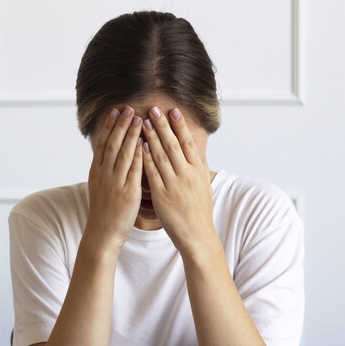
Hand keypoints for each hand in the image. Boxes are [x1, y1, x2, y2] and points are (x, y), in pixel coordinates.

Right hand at [84, 106, 142, 253]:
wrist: (103, 234)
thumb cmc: (104, 213)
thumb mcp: (99, 188)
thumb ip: (105, 172)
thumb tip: (109, 158)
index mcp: (96, 172)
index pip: (103, 143)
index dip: (109, 126)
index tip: (115, 111)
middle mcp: (104, 175)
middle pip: (112, 144)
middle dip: (120, 124)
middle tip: (128, 108)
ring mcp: (115, 183)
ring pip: (123, 154)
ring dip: (131, 135)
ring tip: (138, 118)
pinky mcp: (127, 193)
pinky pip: (134, 171)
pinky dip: (139, 155)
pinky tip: (145, 143)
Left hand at [141, 106, 215, 254]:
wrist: (196, 236)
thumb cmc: (200, 213)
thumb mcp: (205, 187)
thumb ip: (201, 168)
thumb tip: (200, 151)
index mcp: (197, 172)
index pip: (188, 143)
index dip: (180, 126)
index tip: (172, 111)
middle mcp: (187, 175)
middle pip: (174, 145)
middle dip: (163, 126)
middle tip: (153, 109)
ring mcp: (174, 185)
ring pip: (161, 156)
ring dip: (151, 137)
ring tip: (144, 122)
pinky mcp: (162, 196)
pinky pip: (152, 174)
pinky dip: (146, 159)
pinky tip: (139, 147)